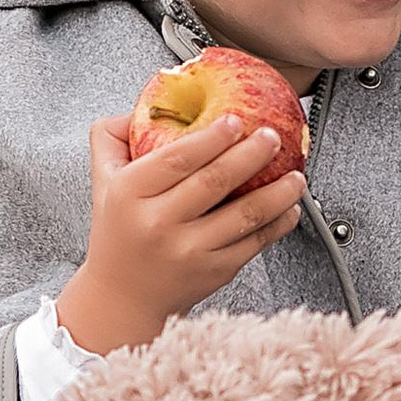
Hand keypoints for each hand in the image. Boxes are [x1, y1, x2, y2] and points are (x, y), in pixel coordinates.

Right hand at [56, 110, 307, 354]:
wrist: (121, 297)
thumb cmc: (118, 231)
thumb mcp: (103, 180)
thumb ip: (114, 137)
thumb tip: (146, 103)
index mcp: (129, 195)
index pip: (176, 159)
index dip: (210, 138)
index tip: (235, 120)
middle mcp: (158, 224)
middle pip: (214, 182)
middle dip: (251, 155)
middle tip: (273, 136)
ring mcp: (188, 251)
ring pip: (243, 215)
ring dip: (277, 192)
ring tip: (296, 176)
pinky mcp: (213, 272)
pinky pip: (254, 243)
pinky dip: (278, 223)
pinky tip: (290, 208)